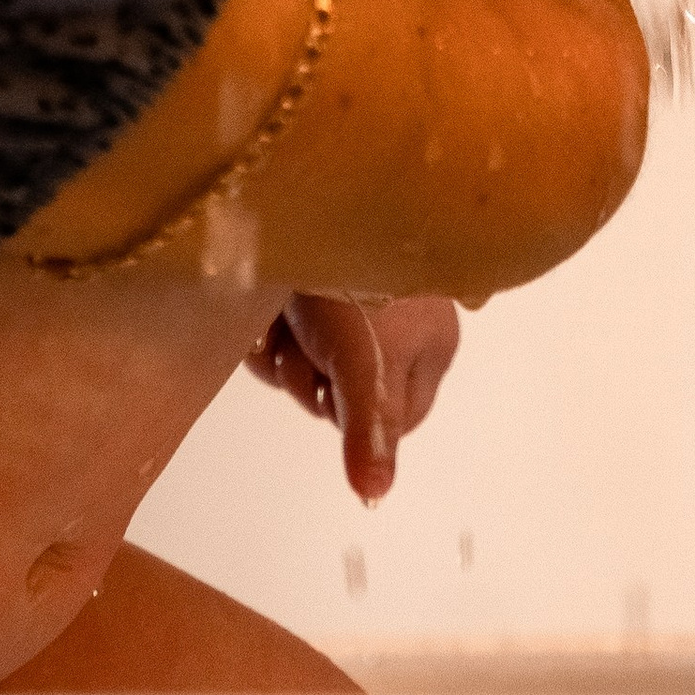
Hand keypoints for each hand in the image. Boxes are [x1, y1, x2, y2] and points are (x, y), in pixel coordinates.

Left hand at [250, 291, 460, 501]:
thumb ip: (371, 431)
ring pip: (308, 359)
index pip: (395, 421)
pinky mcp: (318, 277)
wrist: (303, 196)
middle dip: (307, 375)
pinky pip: (288, 324)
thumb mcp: (363, 367)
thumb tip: (377, 498)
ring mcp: (359, 297)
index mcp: (432, 344)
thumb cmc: (349, 285)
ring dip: (280, 349)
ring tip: (276, 315)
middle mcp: (401, 322)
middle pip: (342, 392)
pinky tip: (262, 304)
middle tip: (296, 342)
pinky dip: (266, 320)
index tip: (331, 384)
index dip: (353, 415)